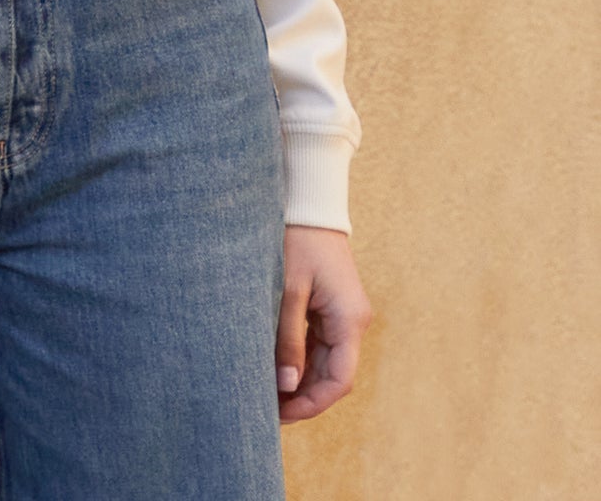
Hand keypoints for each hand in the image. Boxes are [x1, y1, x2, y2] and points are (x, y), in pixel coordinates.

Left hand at [275, 225, 371, 423]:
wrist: (309, 204)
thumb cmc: (297, 240)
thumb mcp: (287, 290)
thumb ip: (287, 339)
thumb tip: (286, 385)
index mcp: (349, 319)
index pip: (338, 380)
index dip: (312, 403)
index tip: (282, 414)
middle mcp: (352, 321)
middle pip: (332, 375)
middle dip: (303, 396)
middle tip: (266, 410)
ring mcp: (343, 315)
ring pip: (325, 362)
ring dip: (301, 381)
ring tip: (267, 394)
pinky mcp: (331, 307)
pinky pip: (319, 344)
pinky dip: (300, 360)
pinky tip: (276, 370)